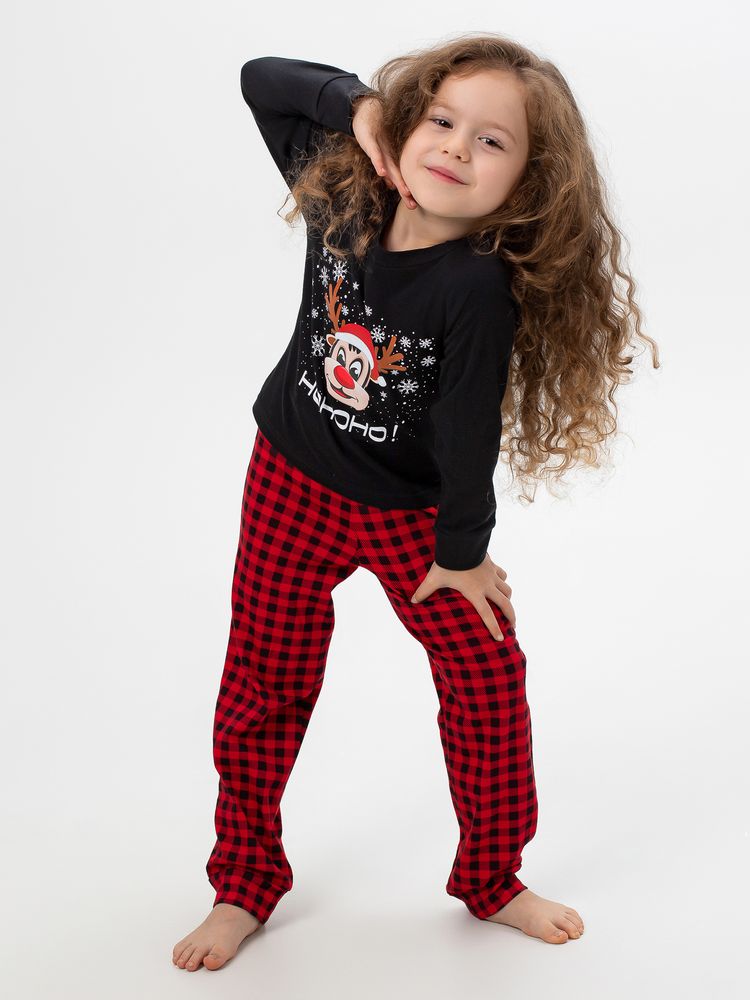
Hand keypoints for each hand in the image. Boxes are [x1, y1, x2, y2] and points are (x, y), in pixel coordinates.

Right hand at [351, 94, 417, 209]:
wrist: (365, 108)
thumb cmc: (375, 129)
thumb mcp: (381, 150)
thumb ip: (386, 166)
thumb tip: (391, 185)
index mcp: (394, 155)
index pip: (402, 175)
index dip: (407, 189)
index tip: (414, 204)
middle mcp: (391, 151)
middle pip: (399, 173)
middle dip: (405, 189)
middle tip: (413, 204)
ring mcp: (381, 145)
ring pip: (390, 165)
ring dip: (397, 179)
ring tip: (404, 192)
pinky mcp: (370, 138)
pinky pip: (375, 152)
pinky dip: (378, 162)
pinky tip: (382, 173)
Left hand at [410, 553, 515, 641]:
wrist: (460, 542)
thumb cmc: (447, 563)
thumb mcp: (434, 579)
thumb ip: (424, 591)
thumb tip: (413, 601)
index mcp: (475, 593)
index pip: (487, 615)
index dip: (494, 628)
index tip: (500, 639)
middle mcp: (487, 586)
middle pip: (505, 604)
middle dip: (511, 616)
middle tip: (512, 626)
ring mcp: (491, 575)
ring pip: (507, 590)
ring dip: (508, 599)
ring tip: (507, 605)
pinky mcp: (492, 565)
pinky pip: (502, 575)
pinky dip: (503, 580)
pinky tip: (500, 582)